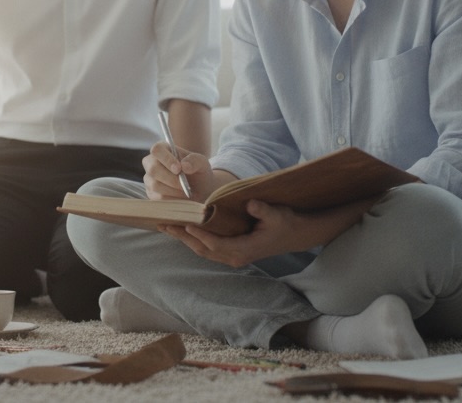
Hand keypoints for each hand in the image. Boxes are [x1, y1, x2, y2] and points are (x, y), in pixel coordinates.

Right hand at [142, 140, 211, 200]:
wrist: (200, 191)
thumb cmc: (198, 173)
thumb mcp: (202, 164)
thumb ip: (195, 161)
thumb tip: (184, 165)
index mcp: (163, 150)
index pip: (157, 150)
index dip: (166, 159)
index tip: (179, 169)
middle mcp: (152, 162)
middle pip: (152, 169)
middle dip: (171, 179)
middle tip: (184, 185)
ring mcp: (149, 179)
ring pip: (155, 185)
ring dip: (173, 190)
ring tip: (186, 191)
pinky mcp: (151, 193)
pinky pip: (157, 198)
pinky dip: (172, 199)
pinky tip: (181, 197)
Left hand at [163, 196, 380, 266]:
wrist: (297, 235)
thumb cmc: (286, 223)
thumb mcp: (277, 214)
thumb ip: (263, 210)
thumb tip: (250, 203)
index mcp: (243, 251)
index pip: (214, 244)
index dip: (198, 234)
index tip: (184, 224)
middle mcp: (235, 257)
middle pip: (202, 249)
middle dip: (182, 237)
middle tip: (164, 224)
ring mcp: (233, 256)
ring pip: (202, 250)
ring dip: (184, 238)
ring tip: (166, 226)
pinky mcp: (232, 251)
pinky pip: (207, 247)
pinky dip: (193, 239)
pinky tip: (182, 229)